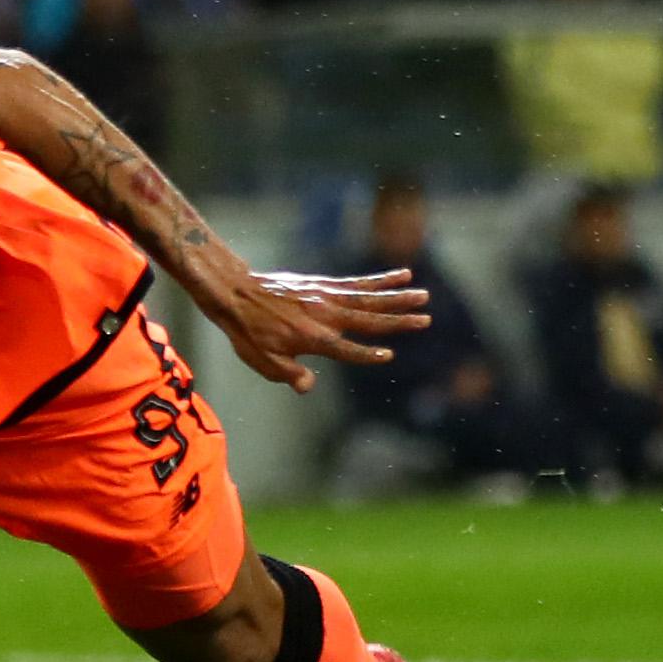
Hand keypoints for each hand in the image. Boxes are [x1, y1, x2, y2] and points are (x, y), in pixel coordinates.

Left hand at [191, 268, 429, 392]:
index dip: (366, 354)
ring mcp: (326, 297)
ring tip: (423, 295)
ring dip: (397, 297)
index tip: (387, 355)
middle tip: (426, 320)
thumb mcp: (262, 360)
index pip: (347, 349)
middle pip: (368, 320)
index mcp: (312, 338)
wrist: (236, 292)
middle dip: (398, 322)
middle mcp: (324, 316)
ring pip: (369, 298)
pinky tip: (402, 274)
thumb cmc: (248, 332)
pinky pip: (357, 282)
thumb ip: (288, 374)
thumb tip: (309, 387)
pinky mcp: (324, 285)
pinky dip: (381, 279)